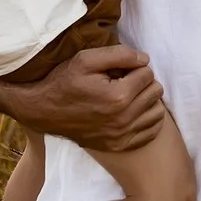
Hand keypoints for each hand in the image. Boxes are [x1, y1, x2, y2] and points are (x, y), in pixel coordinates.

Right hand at [2, 44, 168, 151]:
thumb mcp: (86, 59)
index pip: (148, 73)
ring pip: (157, 112)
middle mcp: (124, 119)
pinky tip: (133, 112)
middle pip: (155, 92)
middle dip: (142, 82)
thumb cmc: (64, 82)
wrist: (43, 111)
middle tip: (124, 81)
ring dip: (147, 101)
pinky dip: (147, 120)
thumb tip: (145, 60)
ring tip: (130, 96)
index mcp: (118, 96)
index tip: (120, 70)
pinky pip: (150, 133)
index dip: (134, 67)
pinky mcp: (119, 146)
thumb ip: (120, 54)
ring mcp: (122, 136)